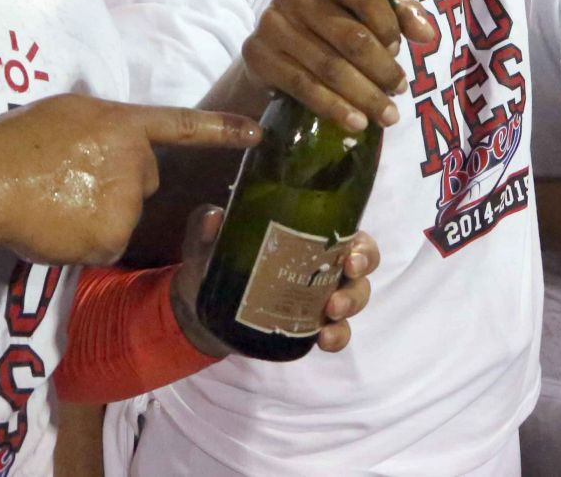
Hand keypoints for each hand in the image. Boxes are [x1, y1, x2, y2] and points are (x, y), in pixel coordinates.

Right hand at [0, 95, 259, 265]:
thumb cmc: (15, 143)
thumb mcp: (64, 114)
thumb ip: (98, 127)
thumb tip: (104, 143)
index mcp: (121, 123)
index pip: (182, 125)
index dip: (221, 130)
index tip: (257, 133)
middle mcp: (134, 160)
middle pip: (143, 180)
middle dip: (116, 186)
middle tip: (68, 182)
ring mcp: (125, 200)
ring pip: (122, 216)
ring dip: (95, 216)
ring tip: (53, 204)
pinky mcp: (112, 236)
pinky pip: (105, 245)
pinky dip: (83, 243)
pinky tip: (55, 228)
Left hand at [171, 207, 378, 356]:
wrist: (199, 309)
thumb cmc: (212, 261)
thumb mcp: (205, 241)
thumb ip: (206, 227)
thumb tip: (214, 219)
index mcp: (308, 234)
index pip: (350, 233)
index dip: (361, 245)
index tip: (351, 255)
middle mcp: (322, 263)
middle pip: (361, 268)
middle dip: (358, 280)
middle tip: (338, 293)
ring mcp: (319, 297)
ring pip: (355, 298)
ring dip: (350, 306)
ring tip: (330, 315)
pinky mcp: (309, 325)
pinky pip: (336, 332)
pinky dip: (337, 337)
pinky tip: (324, 340)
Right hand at [241, 0, 436, 131]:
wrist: (277, 47)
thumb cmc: (330, 21)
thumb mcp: (363, 9)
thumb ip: (398, 14)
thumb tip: (427, 33)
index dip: (388, 23)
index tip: (398, 49)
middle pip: (350, 35)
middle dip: (382, 69)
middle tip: (400, 90)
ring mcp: (270, 22)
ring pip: (329, 66)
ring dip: (364, 96)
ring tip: (387, 115)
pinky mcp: (257, 54)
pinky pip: (303, 86)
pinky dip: (334, 107)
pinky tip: (356, 121)